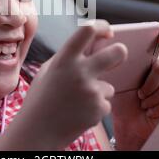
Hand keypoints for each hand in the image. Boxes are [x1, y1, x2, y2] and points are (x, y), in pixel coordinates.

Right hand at [12, 20, 127, 149]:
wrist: (38, 131)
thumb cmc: (41, 99)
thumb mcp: (48, 71)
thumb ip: (68, 57)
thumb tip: (89, 46)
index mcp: (64, 59)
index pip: (88, 30)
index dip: (102, 26)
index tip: (107, 31)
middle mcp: (80, 72)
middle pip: (117, 52)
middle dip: (120, 52)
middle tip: (118, 54)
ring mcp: (92, 91)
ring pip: (108, 86)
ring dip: (97, 92)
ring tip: (76, 102)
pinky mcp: (99, 109)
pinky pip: (104, 103)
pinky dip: (95, 108)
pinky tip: (79, 113)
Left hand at [111, 26, 158, 149]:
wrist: (128, 124)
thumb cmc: (121, 99)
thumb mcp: (116, 79)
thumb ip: (116, 63)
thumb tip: (109, 50)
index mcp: (148, 57)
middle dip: (149, 83)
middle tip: (139, 93)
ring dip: (150, 98)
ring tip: (142, 103)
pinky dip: (155, 107)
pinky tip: (149, 110)